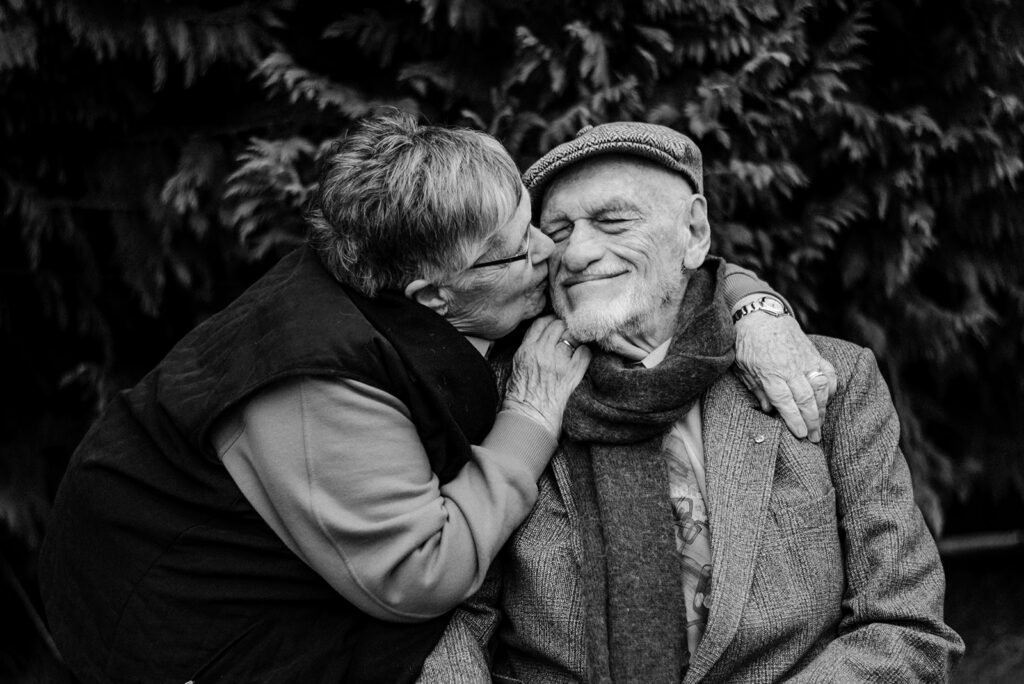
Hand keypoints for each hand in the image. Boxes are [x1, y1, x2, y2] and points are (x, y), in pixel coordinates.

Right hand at [503, 315, 591, 436]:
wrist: (530, 417)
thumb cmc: (521, 395)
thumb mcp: (517, 366)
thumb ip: (528, 347)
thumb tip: (542, 335)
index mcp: (526, 349)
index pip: (541, 323)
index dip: (550, 321)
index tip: (555, 325)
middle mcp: (542, 352)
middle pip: (558, 325)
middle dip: (564, 327)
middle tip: (567, 334)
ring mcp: (559, 362)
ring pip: (572, 336)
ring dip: (575, 339)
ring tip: (574, 346)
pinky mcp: (572, 373)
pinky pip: (585, 352)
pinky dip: (584, 352)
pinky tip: (580, 357)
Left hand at [734, 312, 836, 441]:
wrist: (760, 314)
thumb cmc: (747, 343)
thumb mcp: (742, 368)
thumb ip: (756, 389)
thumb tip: (769, 411)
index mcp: (770, 373)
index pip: (786, 401)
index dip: (795, 420)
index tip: (802, 435)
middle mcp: (790, 367)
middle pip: (806, 399)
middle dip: (812, 421)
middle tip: (814, 438)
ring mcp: (805, 359)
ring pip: (820, 388)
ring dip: (822, 408)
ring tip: (820, 424)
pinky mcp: (814, 352)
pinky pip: (828, 372)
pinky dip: (831, 386)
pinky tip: (828, 398)